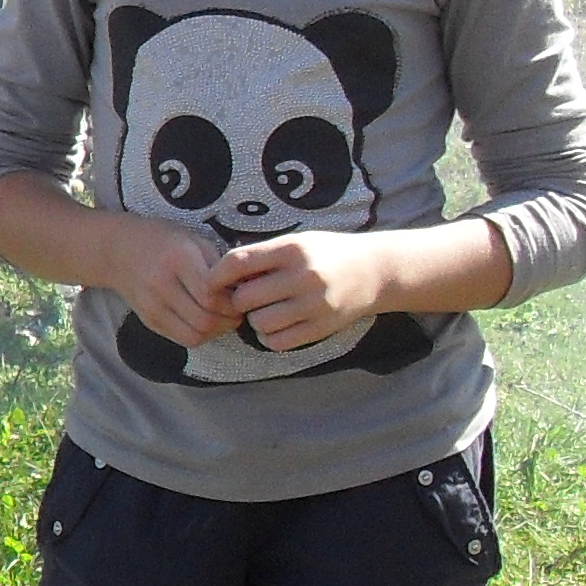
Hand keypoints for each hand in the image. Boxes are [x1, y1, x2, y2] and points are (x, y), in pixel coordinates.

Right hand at [109, 218, 236, 351]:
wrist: (117, 250)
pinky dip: (200, 335)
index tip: (242, 297)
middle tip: (237, 312)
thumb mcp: (194, 240)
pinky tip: (205, 322)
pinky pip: (181, 339)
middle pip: (204, 320)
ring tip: (222, 318)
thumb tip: (247, 289)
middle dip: (228, 321)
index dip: (233, 303)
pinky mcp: (148, 320)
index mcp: (177, 260)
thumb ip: (219, 265)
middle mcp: (161, 285)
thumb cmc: (163, 239)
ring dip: (215, 332)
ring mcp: (151, 306)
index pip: (211, 295)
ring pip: (194, 335)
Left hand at [209, 233, 384, 353]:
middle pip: (244, 298)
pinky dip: (269, 337)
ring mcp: (315, 304)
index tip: (209, 284)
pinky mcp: (322, 327)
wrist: (375, 271)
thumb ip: (261, 257)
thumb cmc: (325, 254)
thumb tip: (218, 278)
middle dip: (238, 301)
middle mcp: (304, 276)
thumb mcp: (296, 243)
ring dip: (254, 320)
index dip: (216, 276)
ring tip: (265, 311)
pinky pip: (277, 342)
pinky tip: (277, 326)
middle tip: (246, 299)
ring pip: (259, 323)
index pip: (238, 262)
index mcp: (292, 249)